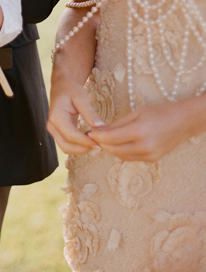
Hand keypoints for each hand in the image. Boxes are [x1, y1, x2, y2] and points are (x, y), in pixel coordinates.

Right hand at [47, 73, 103, 154]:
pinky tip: (90, 141)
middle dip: (83, 149)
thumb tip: (101, 127)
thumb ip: (90, 113)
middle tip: (100, 146)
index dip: (85, 142)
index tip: (100, 143)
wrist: (62, 85)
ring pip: (66, 148)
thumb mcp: (81, 97)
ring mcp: (54, 130)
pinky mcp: (58, 132)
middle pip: (66, 146)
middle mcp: (52, 125)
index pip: (71, 135)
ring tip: (96, 144)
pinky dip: (79, 146)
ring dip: (81, 149)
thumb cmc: (71, 89)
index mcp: (56, 116)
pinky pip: (68, 144)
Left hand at [87, 98, 205, 161]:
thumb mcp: (136, 113)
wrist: (183, 122)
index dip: (97, 137)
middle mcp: (144, 147)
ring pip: (121, 156)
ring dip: (110, 149)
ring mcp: (149, 155)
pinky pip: (131, 157)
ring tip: (103, 139)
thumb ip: (117, 124)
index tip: (88, 132)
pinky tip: (118, 143)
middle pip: (113, 150)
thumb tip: (99, 131)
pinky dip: (122, 152)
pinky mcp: (152, 160)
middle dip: (101, 144)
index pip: (110, 139)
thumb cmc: (159, 112)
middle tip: (93, 136)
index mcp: (138, 132)